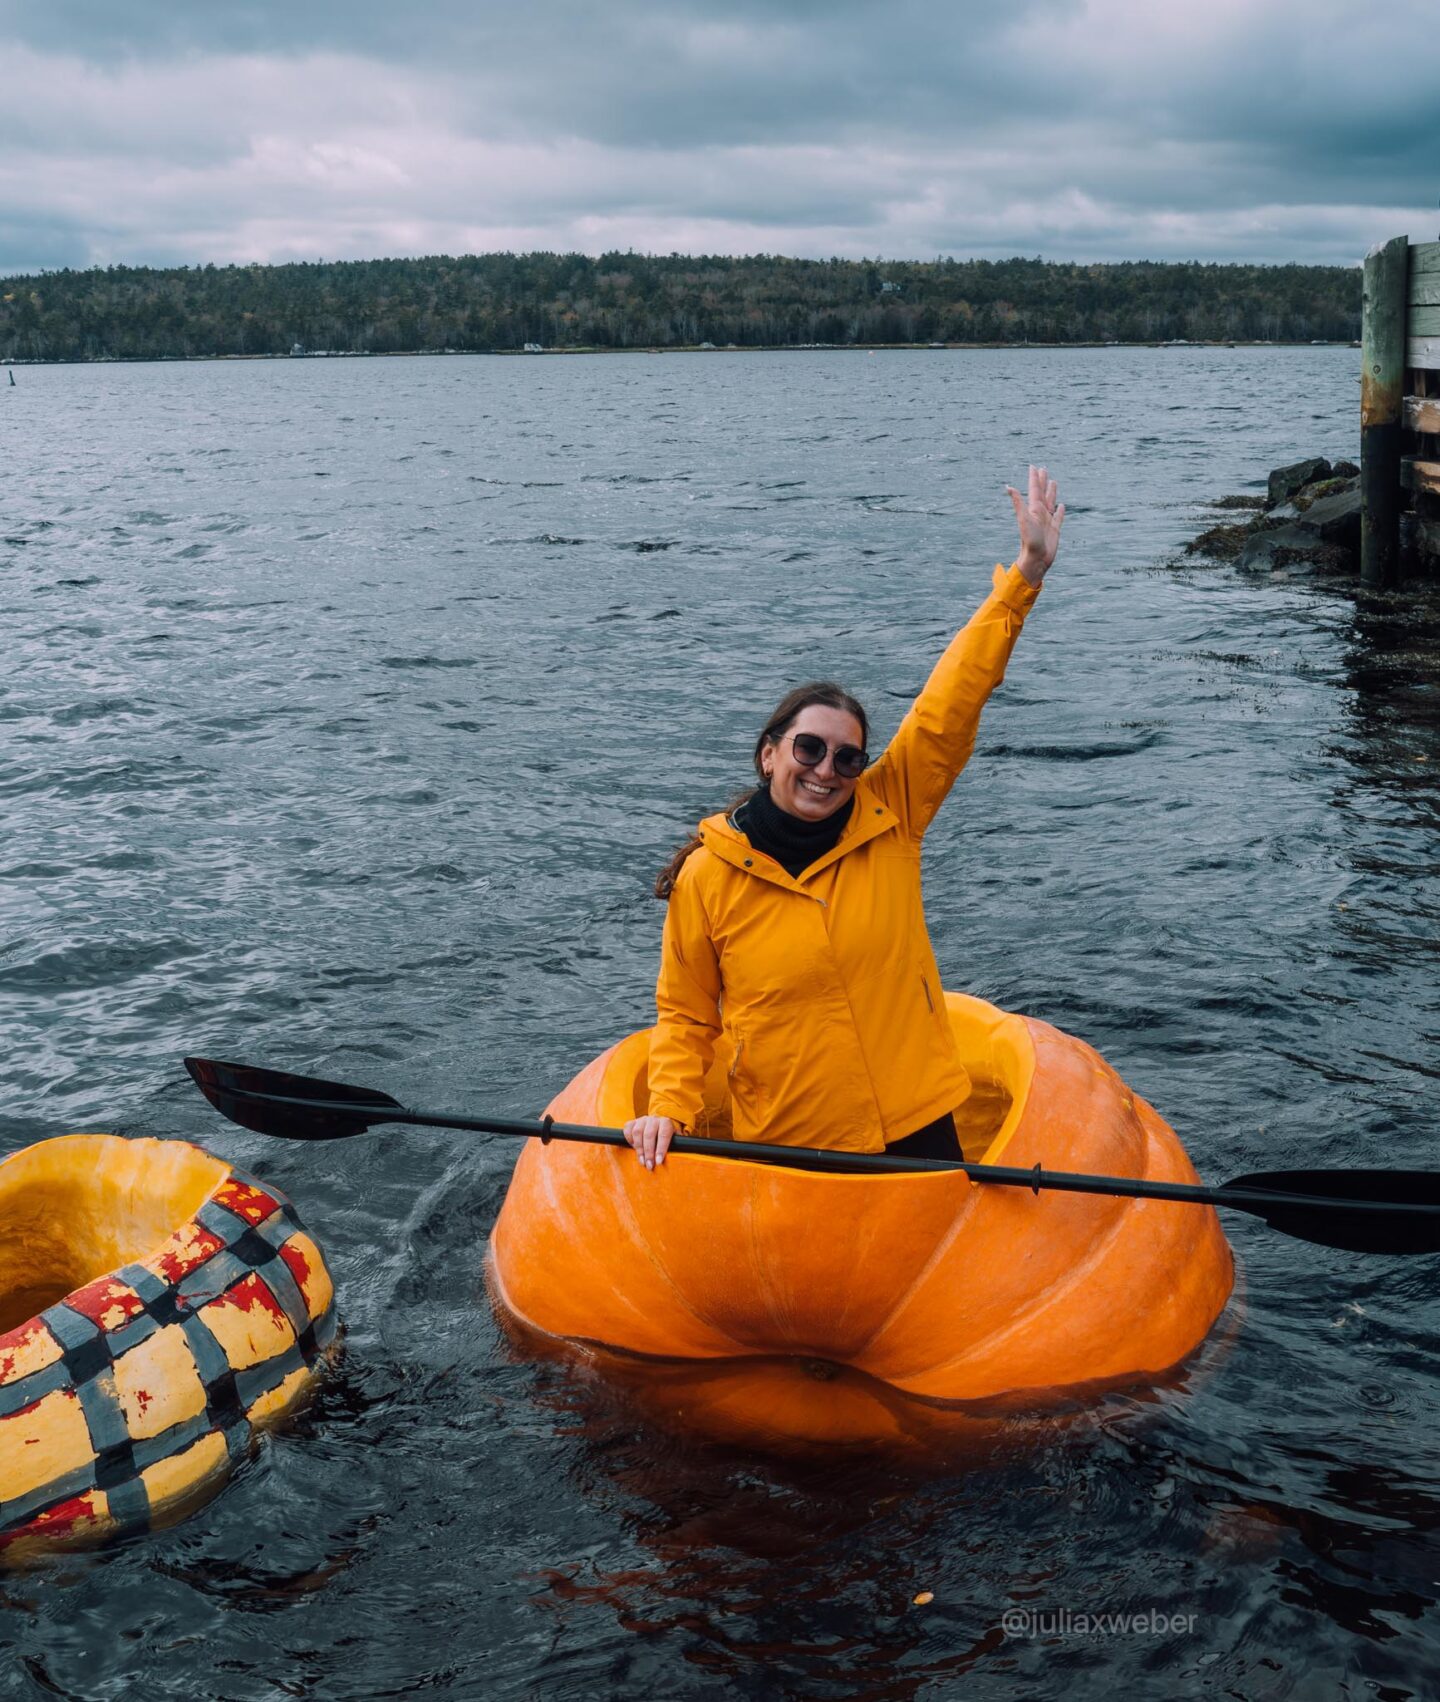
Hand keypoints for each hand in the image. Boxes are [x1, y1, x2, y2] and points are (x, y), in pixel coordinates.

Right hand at [623, 1114, 679, 1170]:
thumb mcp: (674, 1140)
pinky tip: (634, 1148)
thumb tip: (677, 1158)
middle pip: (649, 1135)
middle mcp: (654, 1119)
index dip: (661, 1149)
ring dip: (639, 1149)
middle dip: (649, 1152)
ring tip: (642, 1161)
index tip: (658, 1162)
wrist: (659, 1124)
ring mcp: (642, 1120)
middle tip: (649, 1165)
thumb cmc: (667, 1136)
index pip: (664, 1135)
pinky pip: (628, 1130)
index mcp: (666, 1122)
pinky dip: (629, 1140)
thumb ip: (676, 1146)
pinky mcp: (632, 1122)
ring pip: (637, 1132)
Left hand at [1005, 464, 1065, 586]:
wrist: (1036, 559)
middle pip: (1042, 493)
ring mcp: (1047, 521)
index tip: (1033, 466)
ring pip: (1050, 502)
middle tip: (1043, 469)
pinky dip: (1060, 511)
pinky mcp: (1054, 530)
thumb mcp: (1024, 519)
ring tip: (1053, 482)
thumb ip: (1018, 502)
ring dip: (1051, 492)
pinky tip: (1061, 505)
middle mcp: (1039, 513)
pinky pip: (1058, 517)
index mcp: (1033, 509)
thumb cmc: (1029, 540)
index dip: (1034, 478)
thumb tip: (1008, 486)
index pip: (1034, 490)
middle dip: (1042, 481)